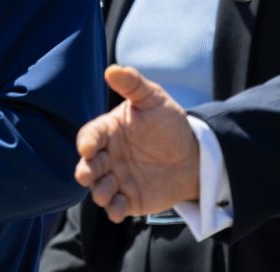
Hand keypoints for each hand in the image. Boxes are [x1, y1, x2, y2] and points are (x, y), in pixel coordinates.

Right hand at [74, 65, 200, 222]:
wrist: (195, 155)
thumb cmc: (168, 123)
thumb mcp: (153, 99)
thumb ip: (133, 85)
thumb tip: (112, 69)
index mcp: (108, 131)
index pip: (90, 135)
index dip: (86, 141)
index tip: (87, 147)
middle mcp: (108, 156)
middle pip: (89, 164)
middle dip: (85, 171)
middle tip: (86, 175)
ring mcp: (118, 178)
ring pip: (100, 187)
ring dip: (98, 192)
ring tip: (104, 194)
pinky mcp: (130, 198)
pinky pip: (117, 206)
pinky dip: (114, 210)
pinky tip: (117, 211)